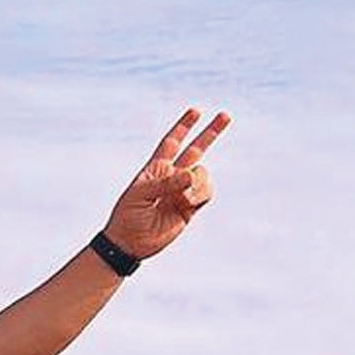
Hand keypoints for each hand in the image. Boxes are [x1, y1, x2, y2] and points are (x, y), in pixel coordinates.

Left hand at [102, 107, 230, 259]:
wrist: (130, 243)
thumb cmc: (128, 215)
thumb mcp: (140, 194)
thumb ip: (166, 183)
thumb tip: (192, 175)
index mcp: (156, 168)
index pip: (172, 142)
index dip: (183, 126)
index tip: (195, 110)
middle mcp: (172, 177)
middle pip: (196, 149)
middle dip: (211, 132)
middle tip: (226, 115)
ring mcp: (183, 191)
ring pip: (203, 175)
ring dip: (197, 183)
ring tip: (182, 199)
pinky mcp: (191, 208)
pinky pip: (206, 193)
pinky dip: (201, 194)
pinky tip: (188, 203)